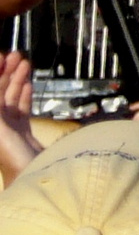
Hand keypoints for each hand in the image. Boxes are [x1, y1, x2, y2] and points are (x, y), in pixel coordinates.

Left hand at [0, 52, 41, 186]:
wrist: (38, 180)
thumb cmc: (14, 161)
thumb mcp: (1, 128)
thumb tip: (0, 79)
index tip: (1, 57)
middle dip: (5, 72)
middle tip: (14, 55)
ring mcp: (7, 129)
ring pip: (10, 98)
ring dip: (16, 79)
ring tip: (23, 62)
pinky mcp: (22, 133)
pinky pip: (21, 108)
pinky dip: (24, 93)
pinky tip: (28, 83)